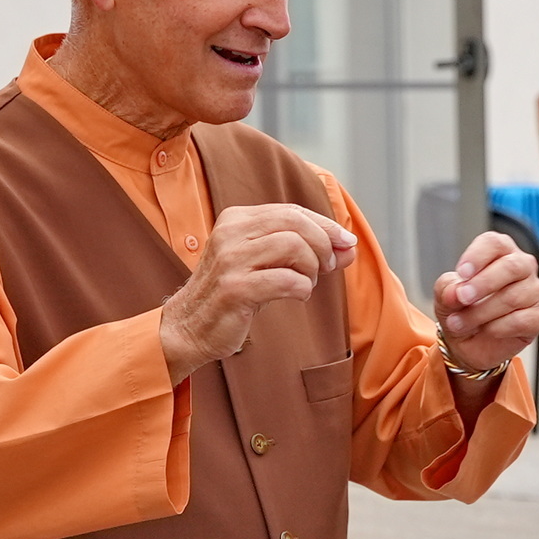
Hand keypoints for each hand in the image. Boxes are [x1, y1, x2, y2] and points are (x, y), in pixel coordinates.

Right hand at [160, 204, 358, 383]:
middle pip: (295, 222)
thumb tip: (350, 247)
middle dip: (323, 243)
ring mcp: (230, 260)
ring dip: (312, 268)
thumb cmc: (233, 294)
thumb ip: (307, 252)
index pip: (293, 211)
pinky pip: (285, 280)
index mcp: (236, 219)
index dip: (326, 226)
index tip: (346, 244)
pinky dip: (302, 288)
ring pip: (292, 245)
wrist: (188, 327)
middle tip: (328, 266)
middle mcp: (230, 233)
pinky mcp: (234, 289)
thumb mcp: (268, 266)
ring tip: (308, 283)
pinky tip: (298, 296)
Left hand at [434, 231, 538, 374]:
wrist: (470, 340)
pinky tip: (485, 330)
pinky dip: (498, 328)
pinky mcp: (538, 316)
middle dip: (483, 284)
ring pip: (512, 297)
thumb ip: (447, 289)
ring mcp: (534, 291)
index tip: (462, 274)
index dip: (478, 256)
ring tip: (458, 323)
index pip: (495, 244)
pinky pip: (522, 320)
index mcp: (500, 251)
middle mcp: (522, 266)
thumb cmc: (461, 308)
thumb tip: (455, 293)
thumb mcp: (446, 296)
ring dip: (480, 313)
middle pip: (511, 267)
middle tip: (462, 298)